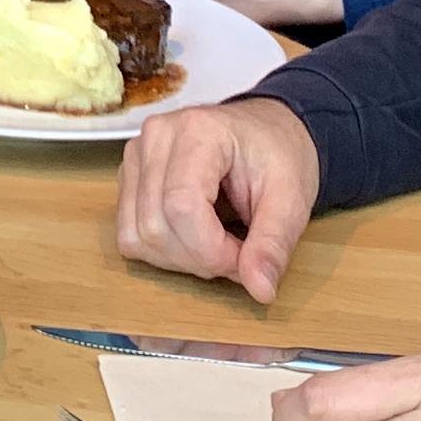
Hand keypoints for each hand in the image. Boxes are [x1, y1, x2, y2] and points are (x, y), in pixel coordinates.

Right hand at [113, 94, 320, 297]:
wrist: (266, 131)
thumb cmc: (279, 155)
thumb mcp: (292, 198)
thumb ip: (274, 244)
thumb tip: (260, 290)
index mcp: (198, 131)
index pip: (182, 207)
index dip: (213, 251)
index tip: (245, 259)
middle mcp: (156, 137)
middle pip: (157, 226)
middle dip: (201, 259)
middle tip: (238, 254)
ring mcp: (136, 155)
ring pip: (137, 236)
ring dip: (180, 259)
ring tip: (218, 245)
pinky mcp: (129, 176)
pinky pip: (129, 234)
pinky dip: (161, 252)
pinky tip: (193, 239)